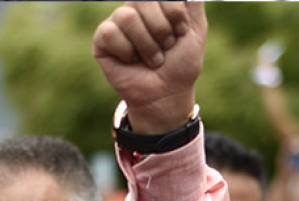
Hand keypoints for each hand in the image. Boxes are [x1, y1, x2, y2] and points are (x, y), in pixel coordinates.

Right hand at [93, 2, 206, 133]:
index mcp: (156, 3)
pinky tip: (131, 61)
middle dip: (162, 30)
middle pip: (143, 0)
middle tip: (166, 47)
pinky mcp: (102, 39)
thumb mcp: (196, 27)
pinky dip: (127, 52)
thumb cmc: (181, 63)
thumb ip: (192, 1)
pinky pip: (111, 33)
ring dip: (147, 45)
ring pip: (128, 16)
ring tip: (152, 59)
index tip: (181, 31)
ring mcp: (117, 22)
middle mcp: (135, 8)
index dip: (175, 13)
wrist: (167, 93)